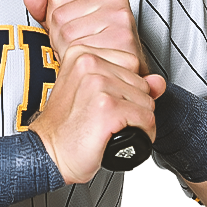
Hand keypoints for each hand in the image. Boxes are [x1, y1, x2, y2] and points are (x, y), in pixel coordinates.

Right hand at [24, 0, 165, 183]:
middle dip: (133, 104)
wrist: (48, 152)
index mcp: (82, 53)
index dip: (128, 86)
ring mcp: (98, 84)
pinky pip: (146, 119)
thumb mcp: (93, 93)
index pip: (131, 61)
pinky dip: (142, 133)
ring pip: (146, 102)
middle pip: (141, 82)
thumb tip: (158, 82)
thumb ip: (128, 82)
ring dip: (138, 120)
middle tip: (109, 117)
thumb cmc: (66, 126)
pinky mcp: (108, 108)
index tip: (111, 99)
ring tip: (114, 126)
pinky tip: (120, 135)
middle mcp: (89, 63)